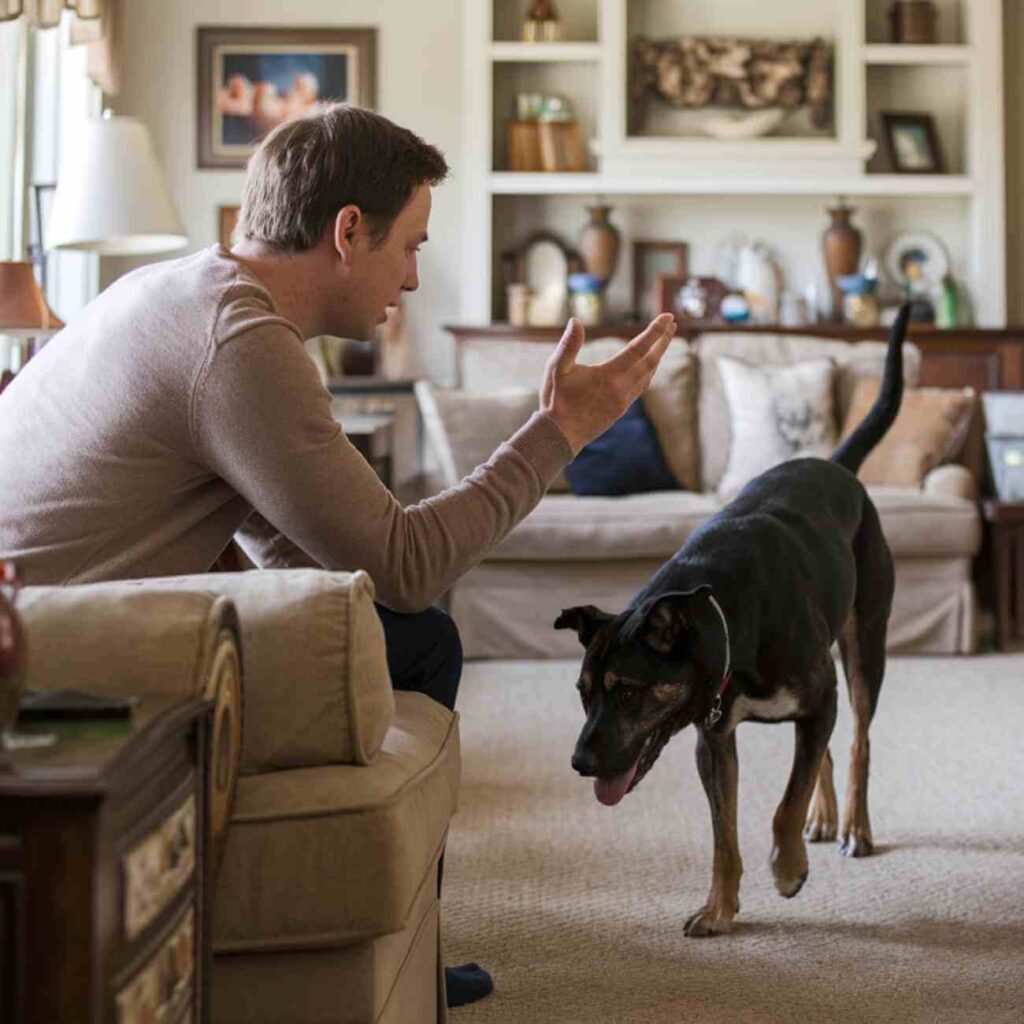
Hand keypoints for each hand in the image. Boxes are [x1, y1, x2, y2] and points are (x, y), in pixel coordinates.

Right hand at [539, 314, 676, 454]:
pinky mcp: (622, 408)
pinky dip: (650, 370)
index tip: (668, 316)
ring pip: (649, 373)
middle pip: (651, 360)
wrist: (560, 436)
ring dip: (658, 355)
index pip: (638, 349)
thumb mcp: (556, 369)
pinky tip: (649, 365)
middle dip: (663, 340)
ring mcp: (624, 400)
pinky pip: (642, 385)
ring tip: (664, 340)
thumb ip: (568, 344)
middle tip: (673, 323)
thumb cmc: (556, 401)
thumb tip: (576, 320)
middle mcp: (621, 388)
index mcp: (607, 376)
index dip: (655, 332)